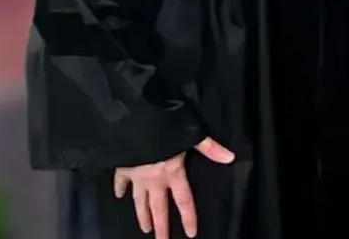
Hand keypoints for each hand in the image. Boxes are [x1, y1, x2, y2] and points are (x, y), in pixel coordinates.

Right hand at [112, 137, 234, 238]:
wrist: (135, 121)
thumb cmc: (165, 128)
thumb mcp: (191, 135)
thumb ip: (210, 148)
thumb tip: (231, 157)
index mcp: (172, 173)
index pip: (183, 200)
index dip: (188, 218)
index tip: (190, 233)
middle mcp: (154, 180)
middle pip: (158, 208)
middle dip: (160, 226)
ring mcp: (136, 176)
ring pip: (139, 201)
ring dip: (142, 215)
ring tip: (144, 228)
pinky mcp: (122, 167)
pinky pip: (120, 182)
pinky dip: (119, 189)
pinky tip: (118, 196)